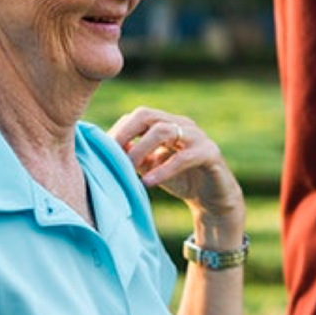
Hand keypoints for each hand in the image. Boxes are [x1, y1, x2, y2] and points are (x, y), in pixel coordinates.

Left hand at [109, 107, 244, 224]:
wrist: (212, 199)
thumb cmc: (180, 180)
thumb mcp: (151, 167)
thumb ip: (134, 156)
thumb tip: (107, 150)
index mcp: (166, 124)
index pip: (137, 116)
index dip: (118, 131)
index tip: (102, 151)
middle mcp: (181, 124)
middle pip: (147, 115)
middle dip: (126, 133)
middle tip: (112, 155)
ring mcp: (197, 136)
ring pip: (164, 131)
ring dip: (141, 149)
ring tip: (129, 168)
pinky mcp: (210, 153)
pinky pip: (184, 157)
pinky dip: (163, 169)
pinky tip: (148, 182)